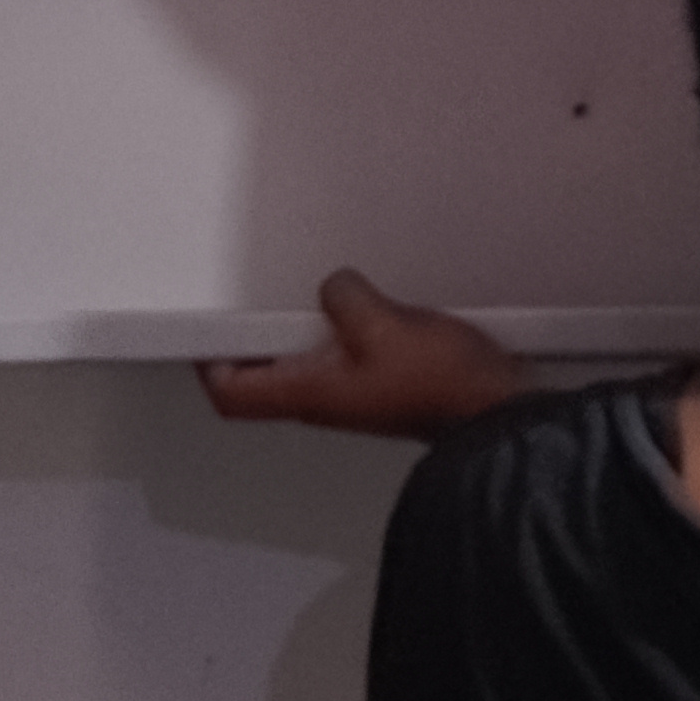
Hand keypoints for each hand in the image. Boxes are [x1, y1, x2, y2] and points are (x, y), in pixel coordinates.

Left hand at [199, 269, 525, 439]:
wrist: (498, 413)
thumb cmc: (444, 389)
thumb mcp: (381, 323)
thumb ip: (344, 296)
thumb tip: (334, 288)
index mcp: (307, 394)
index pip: (230, 391)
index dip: (207, 360)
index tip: (202, 328)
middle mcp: (325, 401)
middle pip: (265, 377)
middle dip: (255, 338)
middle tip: (250, 304)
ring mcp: (355, 396)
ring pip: (306, 364)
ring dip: (302, 330)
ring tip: (307, 295)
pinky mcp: (386, 384)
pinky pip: (347, 356)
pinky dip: (342, 329)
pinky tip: (363, 305)